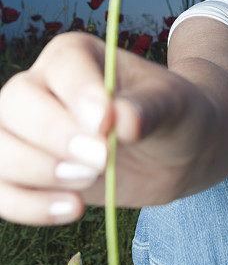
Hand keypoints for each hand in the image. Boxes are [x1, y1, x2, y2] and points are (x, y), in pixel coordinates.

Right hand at [0, 31, 213, 225]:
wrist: (174, 153)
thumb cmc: (173, 115)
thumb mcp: (174, 105)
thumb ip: (150, 108)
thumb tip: (124, 120)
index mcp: (75, 55)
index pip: (61, 66)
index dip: (77, 95)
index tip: (106, 126)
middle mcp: (40, 85)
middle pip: (14, 103)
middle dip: (53, 138)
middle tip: (101, 161)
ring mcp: (25, 129)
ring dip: (36, 173)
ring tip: (88, 183)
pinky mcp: (24, 170)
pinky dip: (27, 206)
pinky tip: (73, 210)